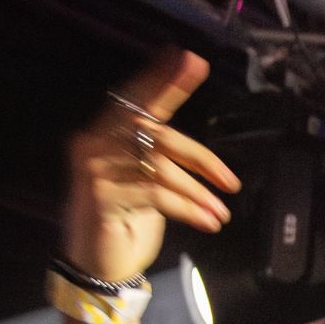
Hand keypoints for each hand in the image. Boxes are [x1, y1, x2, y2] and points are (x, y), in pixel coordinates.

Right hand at [62, 49, 239, 284]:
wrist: (97, 264)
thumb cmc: (124, 218)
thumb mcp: (145, 182)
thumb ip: (159, 156)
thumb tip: (197, 148)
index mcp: (104, 134)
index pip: (137, 100)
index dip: (164, 81)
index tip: (190, 59)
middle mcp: (94, 144)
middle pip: (156, 134)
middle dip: (200, 158)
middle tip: (230, 180)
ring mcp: (95, 170)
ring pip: (160, 168)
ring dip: (197, 193)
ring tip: (220, 212)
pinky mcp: (102, 197)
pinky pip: (156, 195)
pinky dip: (188, 208)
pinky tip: (206, 221)